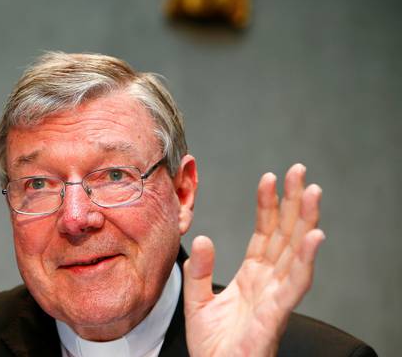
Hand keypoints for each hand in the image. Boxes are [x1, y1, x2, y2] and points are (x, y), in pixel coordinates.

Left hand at [183, 164, 323, 356]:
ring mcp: (276, 296)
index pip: (264, 233)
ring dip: (305, 221)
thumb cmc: (213, 344)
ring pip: (296, 252)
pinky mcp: (276, 313)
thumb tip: (201, 239)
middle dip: (293, 202)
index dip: (268, 205)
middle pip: (285, 235)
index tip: (269, 178)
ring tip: (312, 192)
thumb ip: (199, 271)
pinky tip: (314, 235)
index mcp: (252, 276)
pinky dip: (306, 259)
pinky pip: (295, 283)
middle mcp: (269, 282)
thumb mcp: (197, 300)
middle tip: (300, 171)